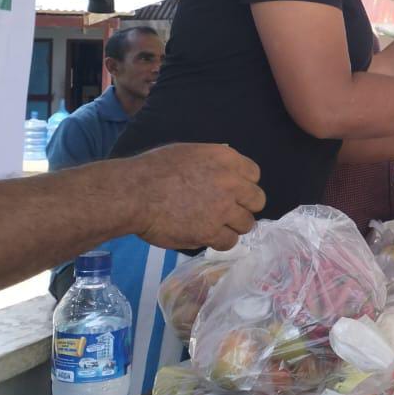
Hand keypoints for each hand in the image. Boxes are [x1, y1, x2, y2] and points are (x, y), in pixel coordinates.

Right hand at [129, 144, 265, 250]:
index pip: (254, 174)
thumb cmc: (154, 169)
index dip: (244, 185)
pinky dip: (220, 241)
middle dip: (245, 206)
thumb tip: (225, 166)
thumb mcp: (189, 152)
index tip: (233, 192)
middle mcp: (231, 182)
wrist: (135, 193)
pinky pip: (230, 242)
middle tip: (228, 211)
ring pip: (247, 223)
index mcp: (226, 159)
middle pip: (257, 200)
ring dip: (233, 226)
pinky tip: (207, 237)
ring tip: (216, 226)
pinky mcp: (211, 231)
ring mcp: (223, 208)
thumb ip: (212, 161)